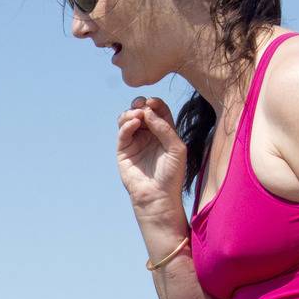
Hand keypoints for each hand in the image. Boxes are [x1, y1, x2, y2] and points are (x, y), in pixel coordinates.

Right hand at [116, 95, 186, 212]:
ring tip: (137, 115)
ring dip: (131, 112)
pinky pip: (123, 132)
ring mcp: (135, 141)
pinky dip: (127, 124)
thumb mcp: (176, 147)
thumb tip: (148, 110)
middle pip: (141, 111)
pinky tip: (134, 123)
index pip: (158, 110)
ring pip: (128, 118)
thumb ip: (165, 128)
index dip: (155, 103)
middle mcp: (149, 135)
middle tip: (142, 105)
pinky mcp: (124, 150)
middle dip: (141, 104)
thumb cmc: (171, 174)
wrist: (158, 195)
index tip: (153, 103)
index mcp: (164, 132)